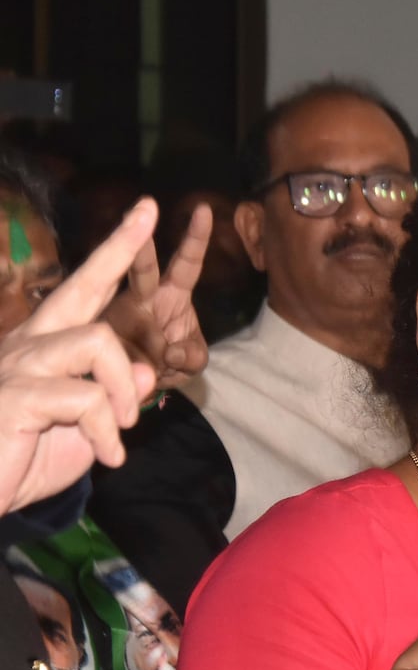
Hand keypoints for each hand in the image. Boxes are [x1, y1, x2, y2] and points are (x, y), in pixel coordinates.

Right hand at [0, 200, 159, 514]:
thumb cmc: (28, 459)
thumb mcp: (89, 428)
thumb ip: (116, 397)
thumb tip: (143, 370)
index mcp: (46, 345)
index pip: (85, 291)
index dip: (115, 252)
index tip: (145, 211)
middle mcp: (28, 344)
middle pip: (81, 287)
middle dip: (119, 247)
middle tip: (148, 210)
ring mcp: (18, 366)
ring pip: (98, 342)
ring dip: (126, 389)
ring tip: (124, 427)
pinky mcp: (15, 396)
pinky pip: (88, 400)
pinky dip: (110, 432)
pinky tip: (106, 456)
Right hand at [103, 202, 209, 387]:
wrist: (138, 387)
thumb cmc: (170, 364)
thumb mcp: (191, 363)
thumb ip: (192, 357)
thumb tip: (172, 352)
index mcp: (173, 296)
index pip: (188, 263)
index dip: (196, 238)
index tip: (204, 210)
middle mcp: (143, 297)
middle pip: (142, 269)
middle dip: (140, 249)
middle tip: (139, 225)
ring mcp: (118, 313)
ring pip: (120, 307)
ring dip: (135, 332)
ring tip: (155, 360)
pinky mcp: (100, 334)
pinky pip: (110, 344)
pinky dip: (125, 364)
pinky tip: (134, 376)